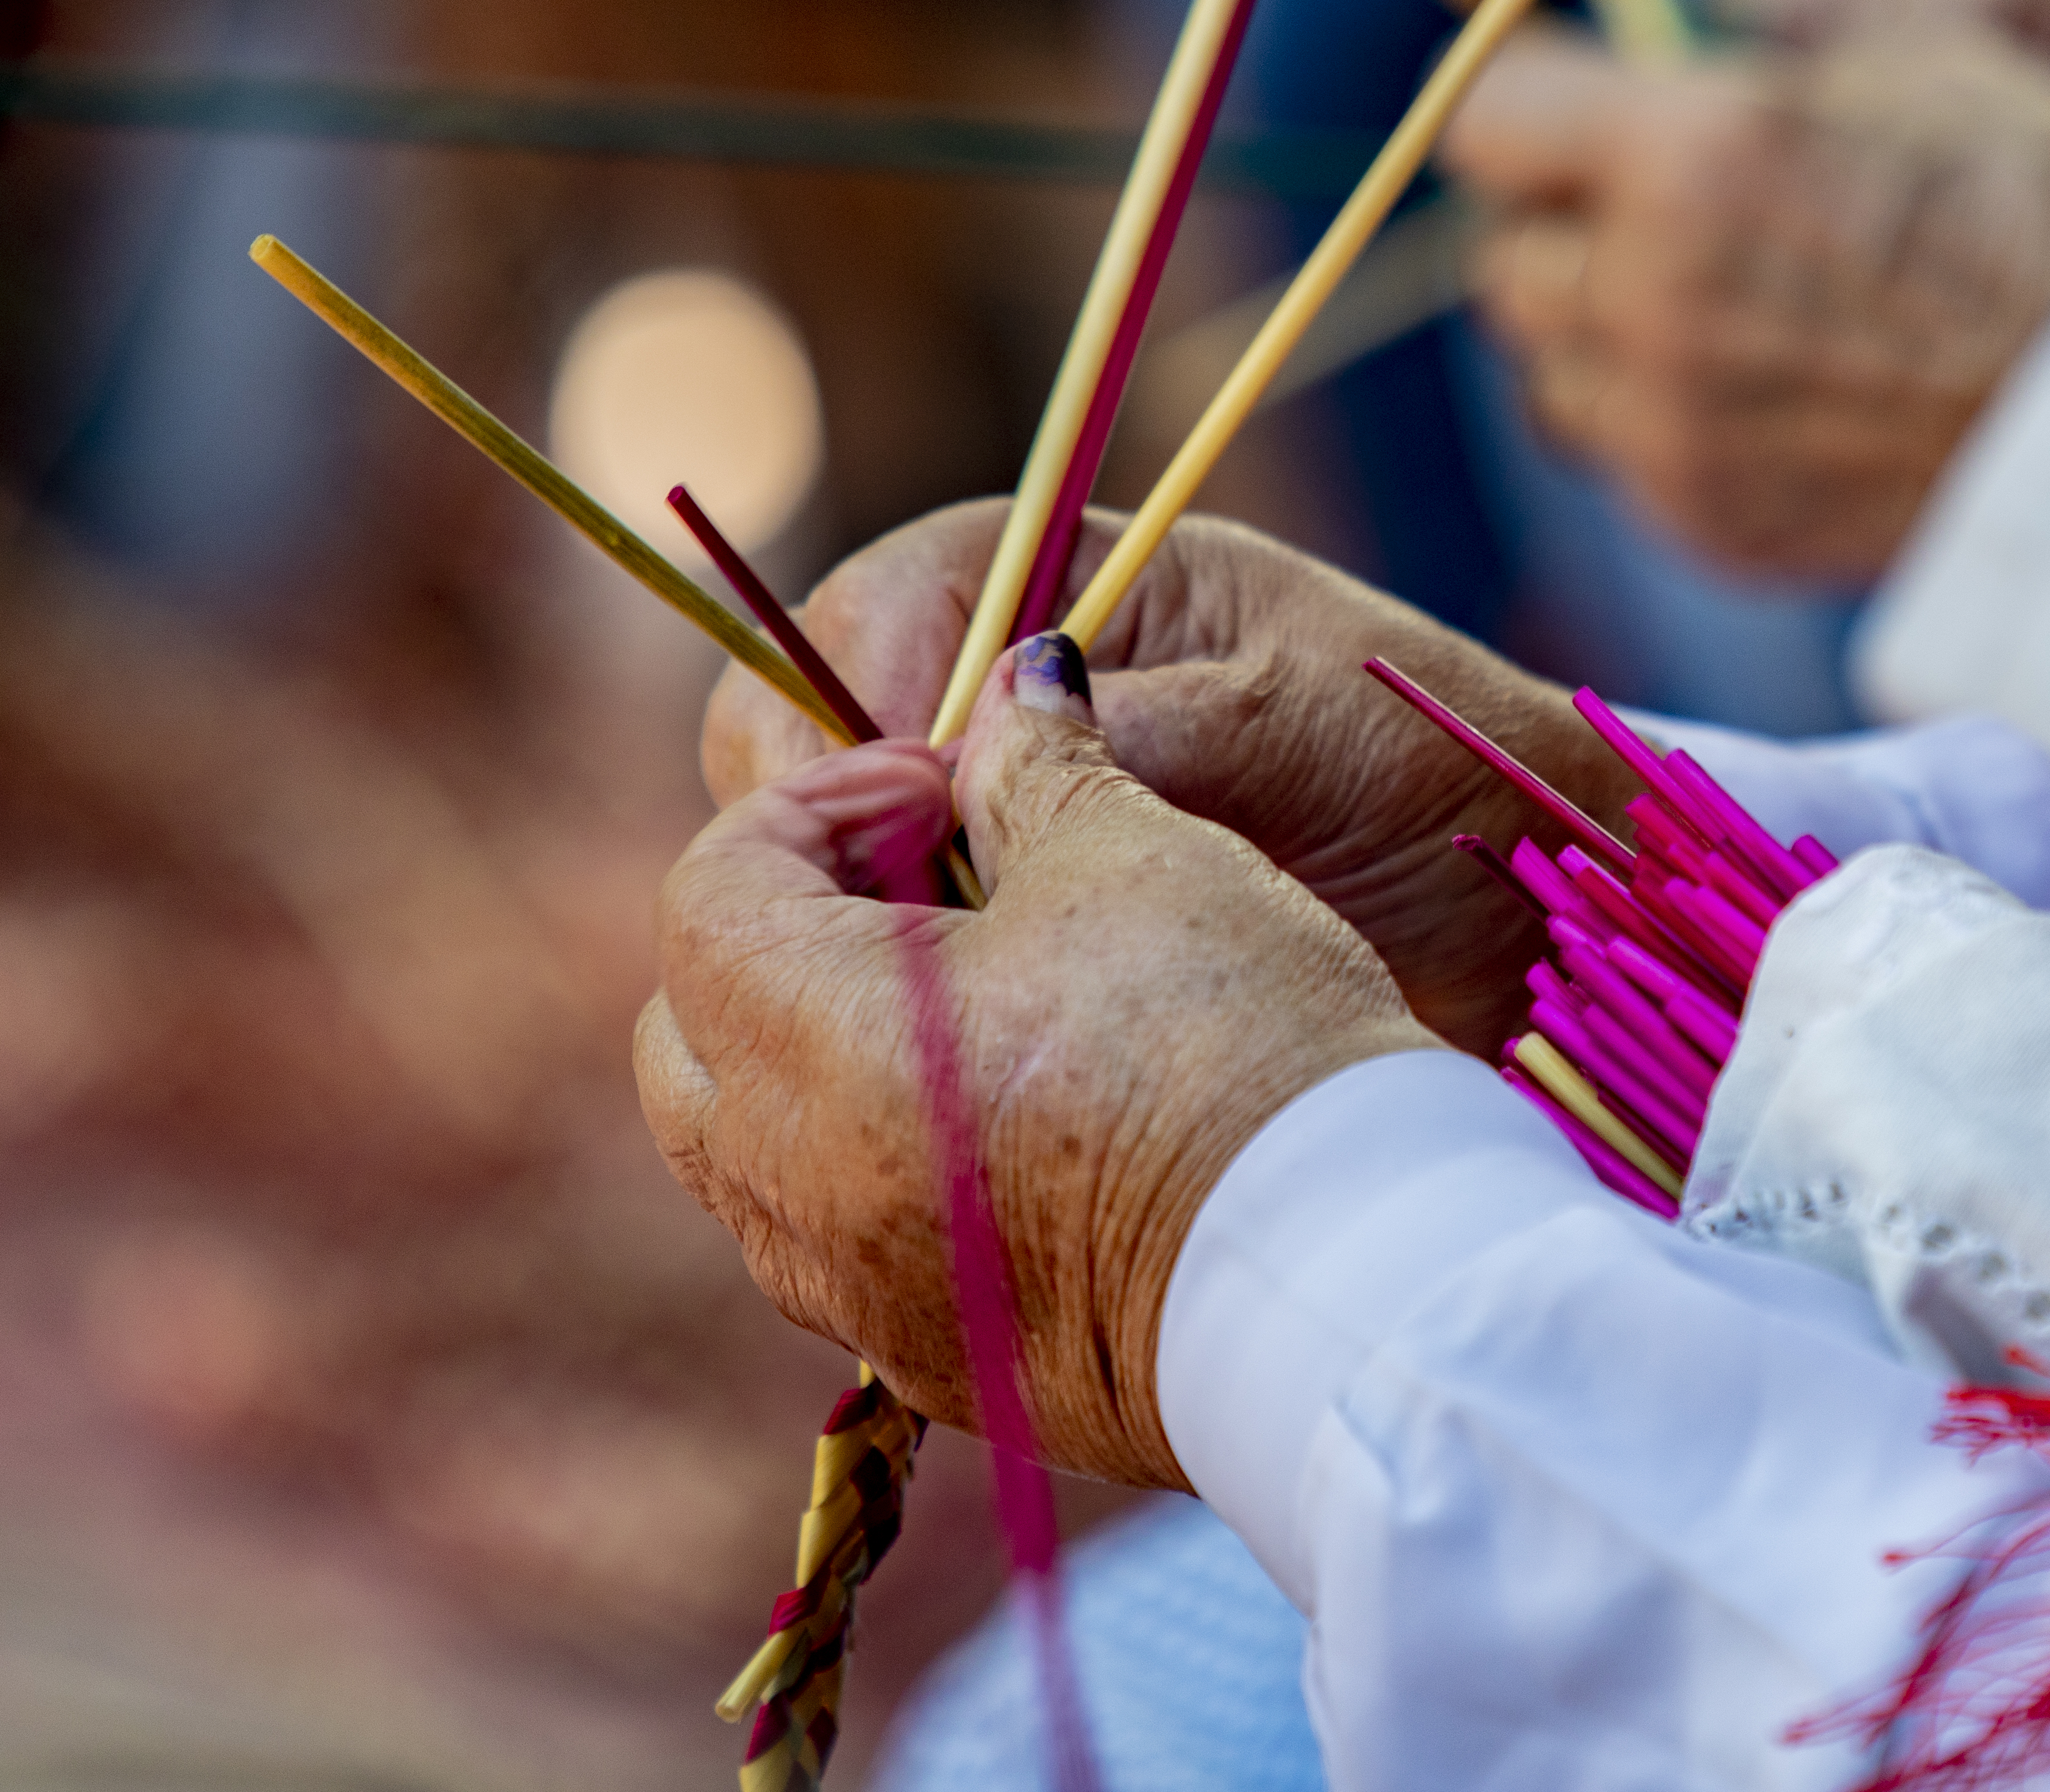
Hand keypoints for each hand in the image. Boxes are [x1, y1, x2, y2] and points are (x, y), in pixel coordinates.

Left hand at [641, 635, 1435, 1483]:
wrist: (1359, 1282)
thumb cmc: (1238, 1041)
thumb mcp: (1137, 849)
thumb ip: (1037, 758)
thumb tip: (1016, 675)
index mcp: (817, 1046)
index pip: (714, 884)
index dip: (821, 801)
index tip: (947, 784)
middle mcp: (803, 1195)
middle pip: (689, 1034)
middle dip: (779, 931)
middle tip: (928, 880)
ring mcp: (865, 1301)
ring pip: (756, 1158)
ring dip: (819, 1056)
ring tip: (972, 997)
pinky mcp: (950, 1374)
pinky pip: (851, 1252)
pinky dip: (886, 1168)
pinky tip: (1018, 1117)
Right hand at [701, 510, 1628, 1056]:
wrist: (1523, 893)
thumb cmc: (1427, 759)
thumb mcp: (1290, 724)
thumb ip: (1133, 732)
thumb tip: (972, 754)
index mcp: (1052, 580)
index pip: (863, 620)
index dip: (845, 716)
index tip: (893, 811)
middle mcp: (997, 689)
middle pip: (806, 740)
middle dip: (835, 829)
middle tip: (908, 922)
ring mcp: (995, 813)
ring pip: (837, 865)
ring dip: (868, 923)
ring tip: (950, 988)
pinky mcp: (1013, 927)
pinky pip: (900, 955)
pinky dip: (910, 996)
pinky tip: (961, 1044)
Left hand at [1441, 29, 2049, 577]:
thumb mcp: (1936, 59)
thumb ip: (1786, 35)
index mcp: (1694, 155)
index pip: (1493, 120)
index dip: (1536, 103)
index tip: (1575, 101)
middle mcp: (1651, 299)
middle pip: (1508, 262)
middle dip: (1566, 228)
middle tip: (1656, 212)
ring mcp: (1671, 429)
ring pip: (1552, 376)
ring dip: (1603, 339)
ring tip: (1720, 312)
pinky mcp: (1709, 525)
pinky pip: (1628, 463)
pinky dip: (1666, 428)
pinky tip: (1774, 398)